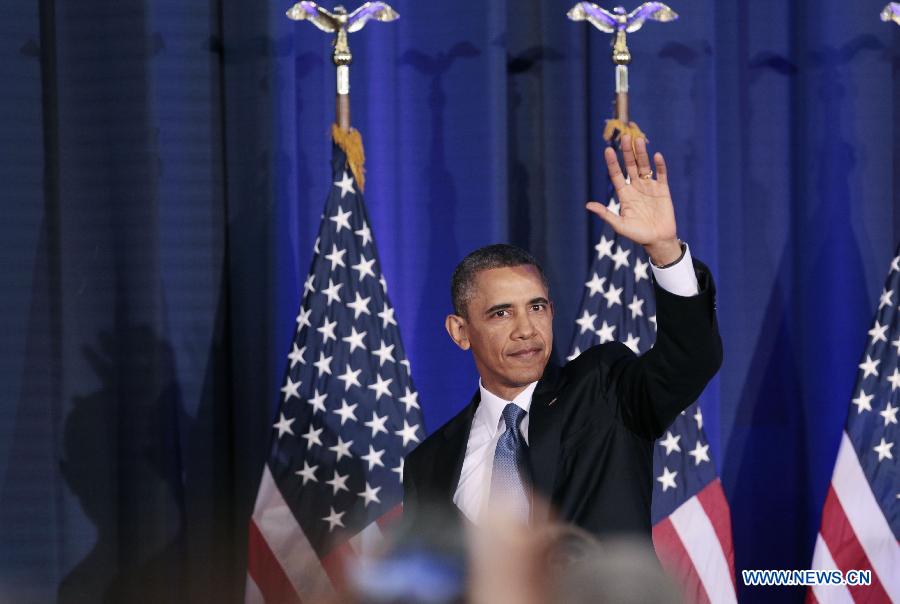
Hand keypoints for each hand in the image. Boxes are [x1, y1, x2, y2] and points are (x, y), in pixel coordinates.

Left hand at [586, 135, 680, 265]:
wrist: (657, 240)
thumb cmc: (637, 234)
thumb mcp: (619, 225)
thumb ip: (606, 214)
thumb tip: (588, 205)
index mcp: (624, 194)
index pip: (616, 175)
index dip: (612, 163)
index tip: (608, 150)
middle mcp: (636, 187)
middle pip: (630, 166)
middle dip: (627, 152)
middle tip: (624, 137)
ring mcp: (649, 187)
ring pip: (644, 166)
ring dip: (641, 154)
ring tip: (638, 140)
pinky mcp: (663, 190)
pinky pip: (661, 175)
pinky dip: (659, 165)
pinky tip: (656, 155)